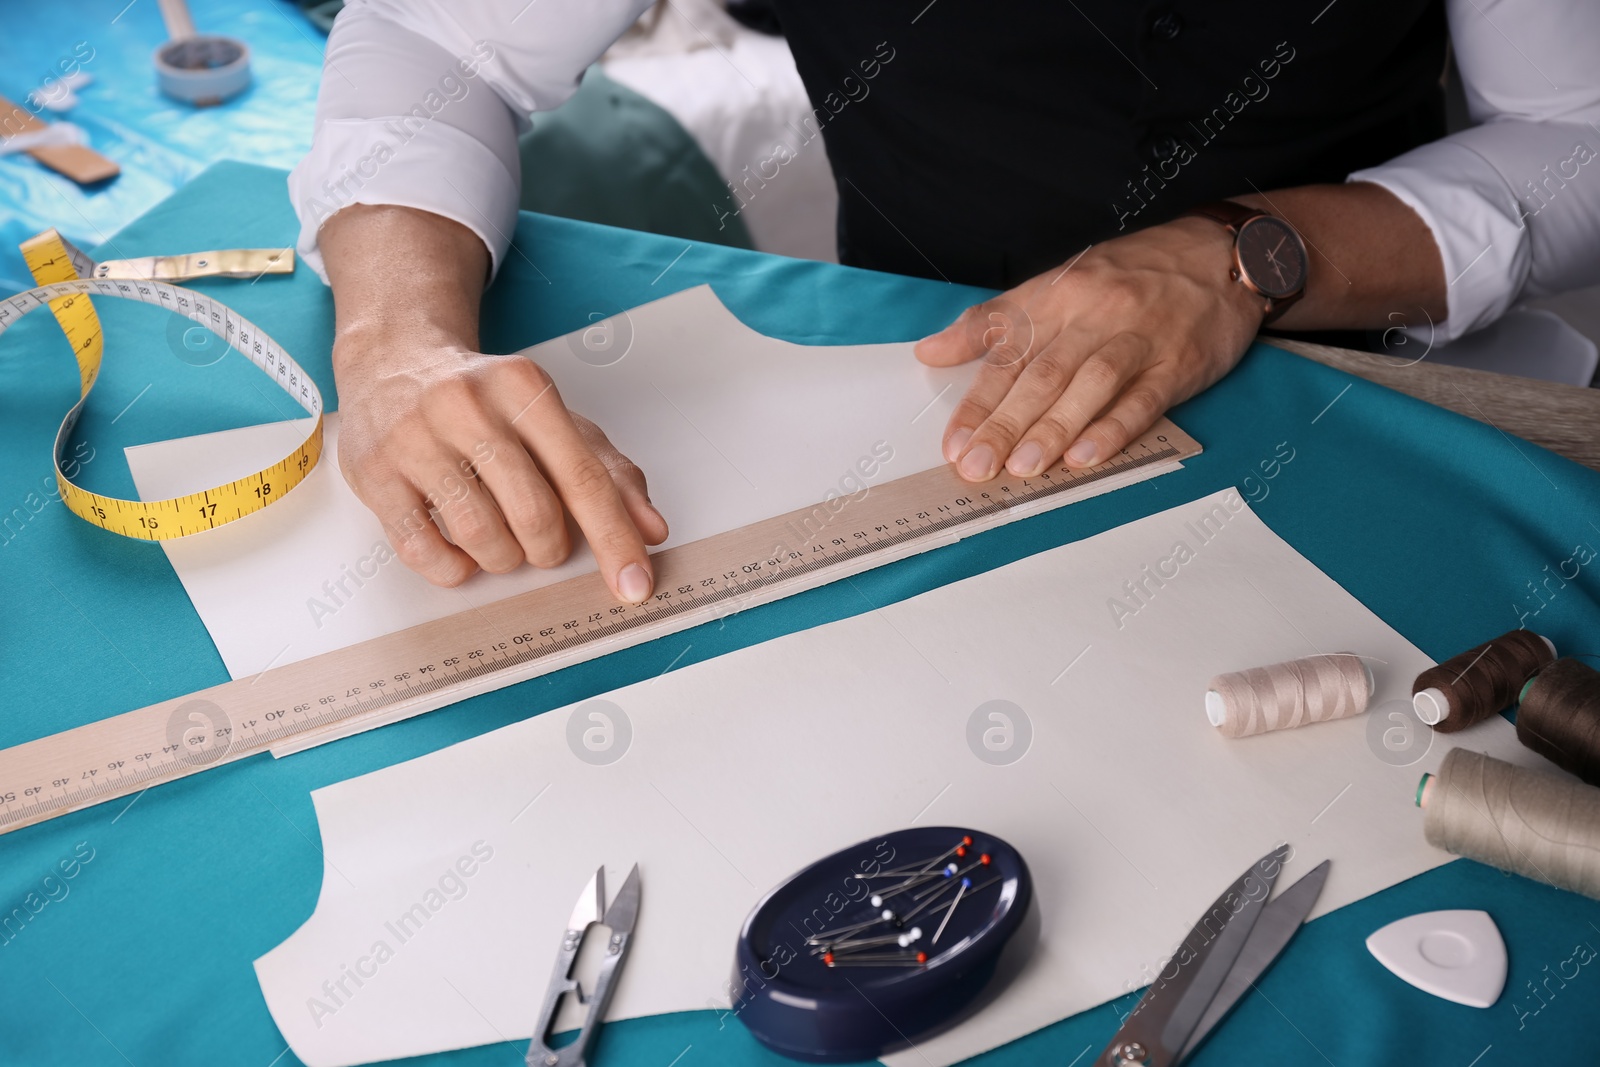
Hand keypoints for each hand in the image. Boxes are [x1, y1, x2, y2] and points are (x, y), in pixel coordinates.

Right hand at [333, 334, 667, 600]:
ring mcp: (415, 438)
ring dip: (503, 559)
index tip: (635, 585)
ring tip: (501, 541)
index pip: (583, 477)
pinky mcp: (374, 472)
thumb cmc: (486, 401)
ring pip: (481, 538)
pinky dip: (453, 568)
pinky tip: (460, 552)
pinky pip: (423, 549)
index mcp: (525, 388)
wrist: (393, 360)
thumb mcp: (556, 421)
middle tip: (543, 541)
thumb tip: (652, 529)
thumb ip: (609, 473)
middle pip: (535, 516)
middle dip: (550, 549)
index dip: (614, 538)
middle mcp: (469, 407)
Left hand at [915, 217, 1266, 479]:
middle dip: (1005, 423)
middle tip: (976, 466)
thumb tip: (930, 351)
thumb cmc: (1131, 275)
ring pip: (1089, 384)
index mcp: (1058, 297)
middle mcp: (1093, 315)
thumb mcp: (1057, 283)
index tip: (954, 441)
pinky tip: (1086, 457)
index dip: (978, 400)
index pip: (1008, 352)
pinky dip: (1113, 429)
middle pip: (1042, 373)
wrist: (1219, 253)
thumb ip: (994, 322)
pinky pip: (1143, 399)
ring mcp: (1138, 339)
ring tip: (1022, 467)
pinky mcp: (1178, 363)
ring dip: (1054, 429)